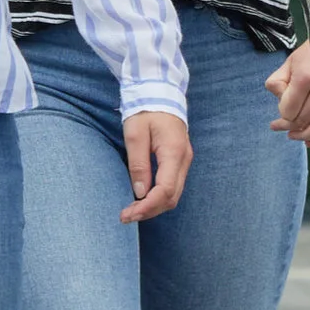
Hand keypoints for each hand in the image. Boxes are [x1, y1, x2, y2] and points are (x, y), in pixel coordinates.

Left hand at [119, 109, 192, 224]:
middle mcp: (184, 159)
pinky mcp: (179, 160)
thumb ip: (138, 163)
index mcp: (174, 152)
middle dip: (149, 211)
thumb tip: (139, 192)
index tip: (128, 214)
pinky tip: (142, 199)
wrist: (159, 92)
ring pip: (174, 194)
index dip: (147, 207)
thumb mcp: (135, 134)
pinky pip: (172, 185)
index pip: (165, 190)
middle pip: (172, 197)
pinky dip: (158, 197)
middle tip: (125, 216)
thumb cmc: (145, 110)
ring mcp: (184, 160)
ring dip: (153, 206)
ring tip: (131, 210)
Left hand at [265, 43, 309, 145]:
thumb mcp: (288, 63)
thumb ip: (277, 83)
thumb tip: (279, 102)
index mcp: (306, 78)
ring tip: (294, 136)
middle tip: (280, 127)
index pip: (289, 111)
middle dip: (290, 127)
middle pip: (303, 120)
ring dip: (305, 136)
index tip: (278, 114)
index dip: (281, 116)